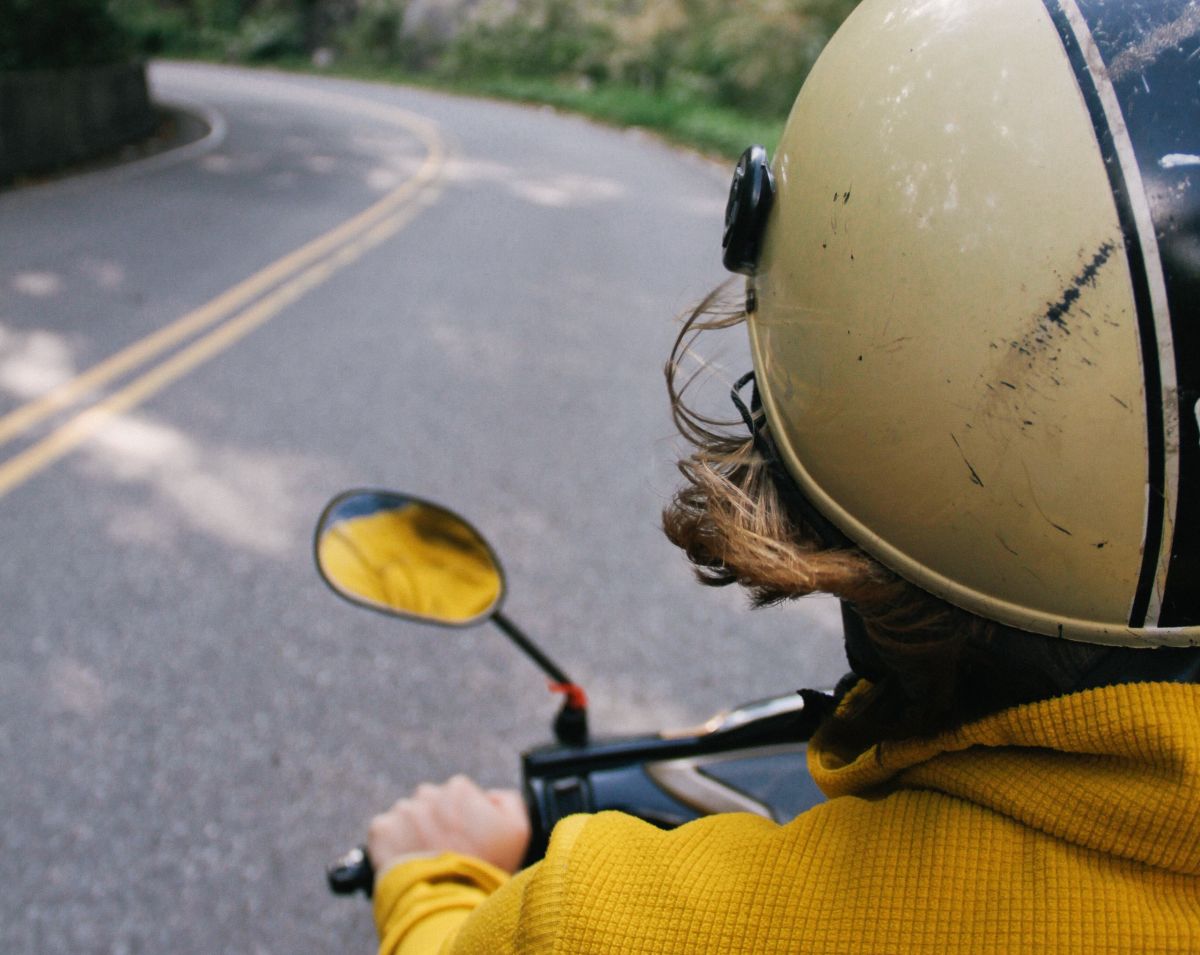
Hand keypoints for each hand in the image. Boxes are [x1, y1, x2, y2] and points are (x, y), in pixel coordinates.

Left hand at [367, 775, 530, 875]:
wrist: (446, 899)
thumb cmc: (485, 866)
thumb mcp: (519, 831)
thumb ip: (509, 801)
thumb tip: (490, 796)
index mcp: (459, 789)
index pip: (460, 795)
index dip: (465, 818)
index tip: (468, 840)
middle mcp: (428, 793)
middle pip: (432, 804)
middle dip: (437, 822)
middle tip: (446, 851)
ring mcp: (402, 811)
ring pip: (408, 817)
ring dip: (414, 833)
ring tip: (426, 860)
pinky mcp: (380, 830)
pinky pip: (384, 831)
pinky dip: (392, 844)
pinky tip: (407, 861)